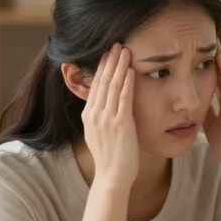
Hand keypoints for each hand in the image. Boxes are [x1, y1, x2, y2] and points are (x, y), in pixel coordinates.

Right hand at [82, 43, 137, 188]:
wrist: (112, 177)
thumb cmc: (111, 159)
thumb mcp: (100, 135)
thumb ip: (101, 119)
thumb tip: (105, 109)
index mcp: (88, 116)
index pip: (95, 86)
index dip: (102, 68)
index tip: (107, 54)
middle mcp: (94, 114)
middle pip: (102, 81)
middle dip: (109, 61)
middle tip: (116, 44)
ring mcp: (106, 118)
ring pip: (112, 85)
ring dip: (119, 66)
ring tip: (124, 50)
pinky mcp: (120, 123)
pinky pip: (123, 98)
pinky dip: (127, 82)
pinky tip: (131, 70)